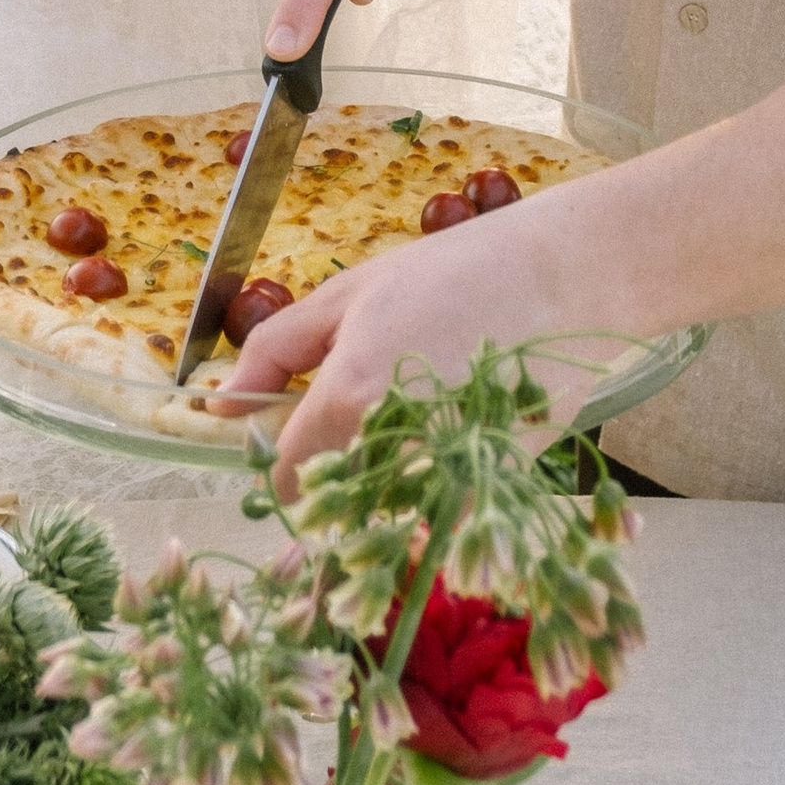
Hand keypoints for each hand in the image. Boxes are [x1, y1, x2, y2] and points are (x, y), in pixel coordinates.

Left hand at [212, 198, 569, 489]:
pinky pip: (442, 510)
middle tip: (369, 415)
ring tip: (420, 415)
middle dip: (337, 472)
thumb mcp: (349, 292)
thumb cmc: (455, 273)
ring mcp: (448, 475)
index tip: (299, 431)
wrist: (568, 278)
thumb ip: (274, 349)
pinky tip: (458, 428)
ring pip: (387, 512)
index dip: (282, 458)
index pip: (284, 475)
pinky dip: (440, 485)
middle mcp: (393, 447)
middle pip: (334, 500)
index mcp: (348, 397)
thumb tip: (217, 400)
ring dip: (389, 482)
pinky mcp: (494, 489)